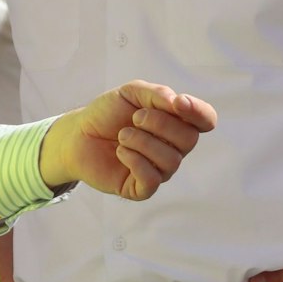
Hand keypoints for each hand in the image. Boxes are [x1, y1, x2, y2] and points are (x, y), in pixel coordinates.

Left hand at [40, 80, 215, 200]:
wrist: (77, 135)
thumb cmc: (107, 113)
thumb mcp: (132, 93)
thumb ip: (157, 94)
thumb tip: (178, 103)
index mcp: (176, 123)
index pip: (206, 120)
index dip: (198, 112)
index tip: (177, 103)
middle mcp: (173, 148)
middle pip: (189, 139)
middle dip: (160, 124)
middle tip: (135, 118)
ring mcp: (159, 169)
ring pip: (171, 160)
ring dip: (143, 142)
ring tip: (122, 135)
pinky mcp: (141, 188)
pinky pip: (153, 180)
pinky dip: (136, 161)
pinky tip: (121, 152)